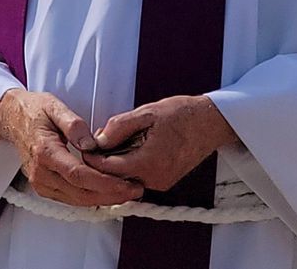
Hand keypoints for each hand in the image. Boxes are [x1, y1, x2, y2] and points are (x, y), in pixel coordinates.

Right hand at [0, 89, 143, 207]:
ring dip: (103, 199)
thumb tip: (91, 143)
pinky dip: (91, 197)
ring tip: (127, 192)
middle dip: (111, 195)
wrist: (12, 118)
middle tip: (135, 190)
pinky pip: (71, 198)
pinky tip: (107, 192)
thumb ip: (74, 124)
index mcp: (44, 151)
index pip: (78, 175)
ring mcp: (40, 182)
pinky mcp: (43, 187)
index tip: (127, 184)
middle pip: (81, 193)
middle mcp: (40, 172)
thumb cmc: (34, 110)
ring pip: (77, 200)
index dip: (105, 183)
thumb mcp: (54, 106)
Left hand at [84, 95, 239, 191]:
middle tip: (98, 139)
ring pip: (126, 176)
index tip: (85, 146)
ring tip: (115, 138)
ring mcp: (162, 183)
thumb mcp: (145, 113)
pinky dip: (129, 163)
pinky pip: (138, 175)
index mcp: (149, 163)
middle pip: (116, 176)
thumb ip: (119, 127)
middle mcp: (155, 180)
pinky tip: (130, 145)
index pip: (109, 169)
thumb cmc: (181, 114)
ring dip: (116, 161)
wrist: (211, 122)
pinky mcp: (165, 181)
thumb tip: (98, 140)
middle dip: (103, 159)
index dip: (93, 158)